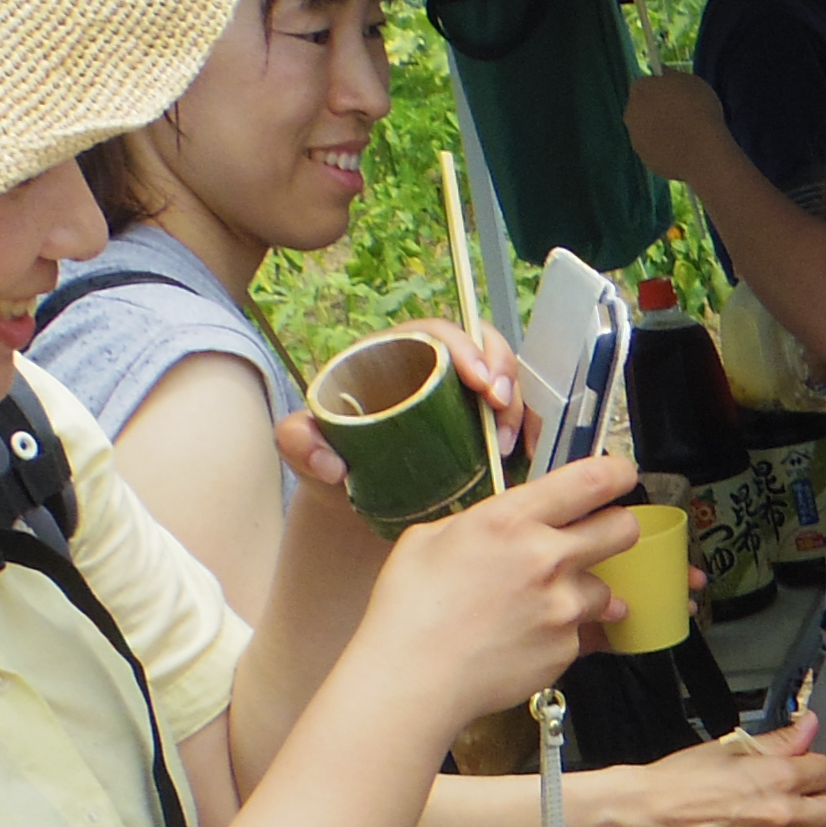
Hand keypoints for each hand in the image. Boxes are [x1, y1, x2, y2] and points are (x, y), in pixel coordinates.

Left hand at [276, 317, 532, 504]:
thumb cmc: (330, 456)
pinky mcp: (481, 426)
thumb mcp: (302, 445)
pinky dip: (528, 431)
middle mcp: (436, 368)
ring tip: (511, 443)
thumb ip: (297, 442)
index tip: (478, 380)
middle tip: (501, 408)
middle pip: (485, 349)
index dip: (467, 347)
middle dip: (504, 373)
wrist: (353, 494)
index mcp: (395, 352)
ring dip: (519, 408)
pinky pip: (515, 417)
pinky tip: (527, 454)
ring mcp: (463, 397)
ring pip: (506, 382)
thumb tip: (329, 461)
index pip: (440, 333)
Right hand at [353, 454, 641, 733]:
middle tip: (599, 535)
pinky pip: (581, 632)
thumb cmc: (410, 609)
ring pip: (605, 589)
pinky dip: (561, 632)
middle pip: (623, 529)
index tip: (620, 474)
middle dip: (617, 528)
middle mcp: (547, 559)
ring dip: (583, 591)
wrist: (413, 680)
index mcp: (511, 521)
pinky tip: (524, 635)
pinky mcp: (567, 649)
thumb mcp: (431, 538)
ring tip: (539, 604)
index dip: (616, 472)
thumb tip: (509, 522)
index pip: (591, 480)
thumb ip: (484, 523)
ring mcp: (563, 608)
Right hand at [600, 716, 825, 826]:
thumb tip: (808, 726)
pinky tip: (757, 823)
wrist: (649, 814)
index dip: (815, 763)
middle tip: (802, 787)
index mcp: (778, 780)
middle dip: (825, 798)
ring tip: (774, 805)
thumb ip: (778, 740)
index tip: (802, 761)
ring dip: (805, 821)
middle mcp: (782, 817)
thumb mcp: (731, 747)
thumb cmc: (681, 779)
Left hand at [625, 71, 734, 186]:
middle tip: (681, 116)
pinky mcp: (646, 160)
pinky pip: (655, 151)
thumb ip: (673, 77)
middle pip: (642, 109)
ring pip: (647, 132)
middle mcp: (631, 112)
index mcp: (640, 88)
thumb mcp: (692, 82)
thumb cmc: (700, 111)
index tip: (676, 96)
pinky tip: (684, 152)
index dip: (661, 90)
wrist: (703, 153)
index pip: (646, 84)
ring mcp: (636, 139)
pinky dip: (665, 151)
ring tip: (686, 137)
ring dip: (660, 132)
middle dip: (657, 111)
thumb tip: (664, 73)